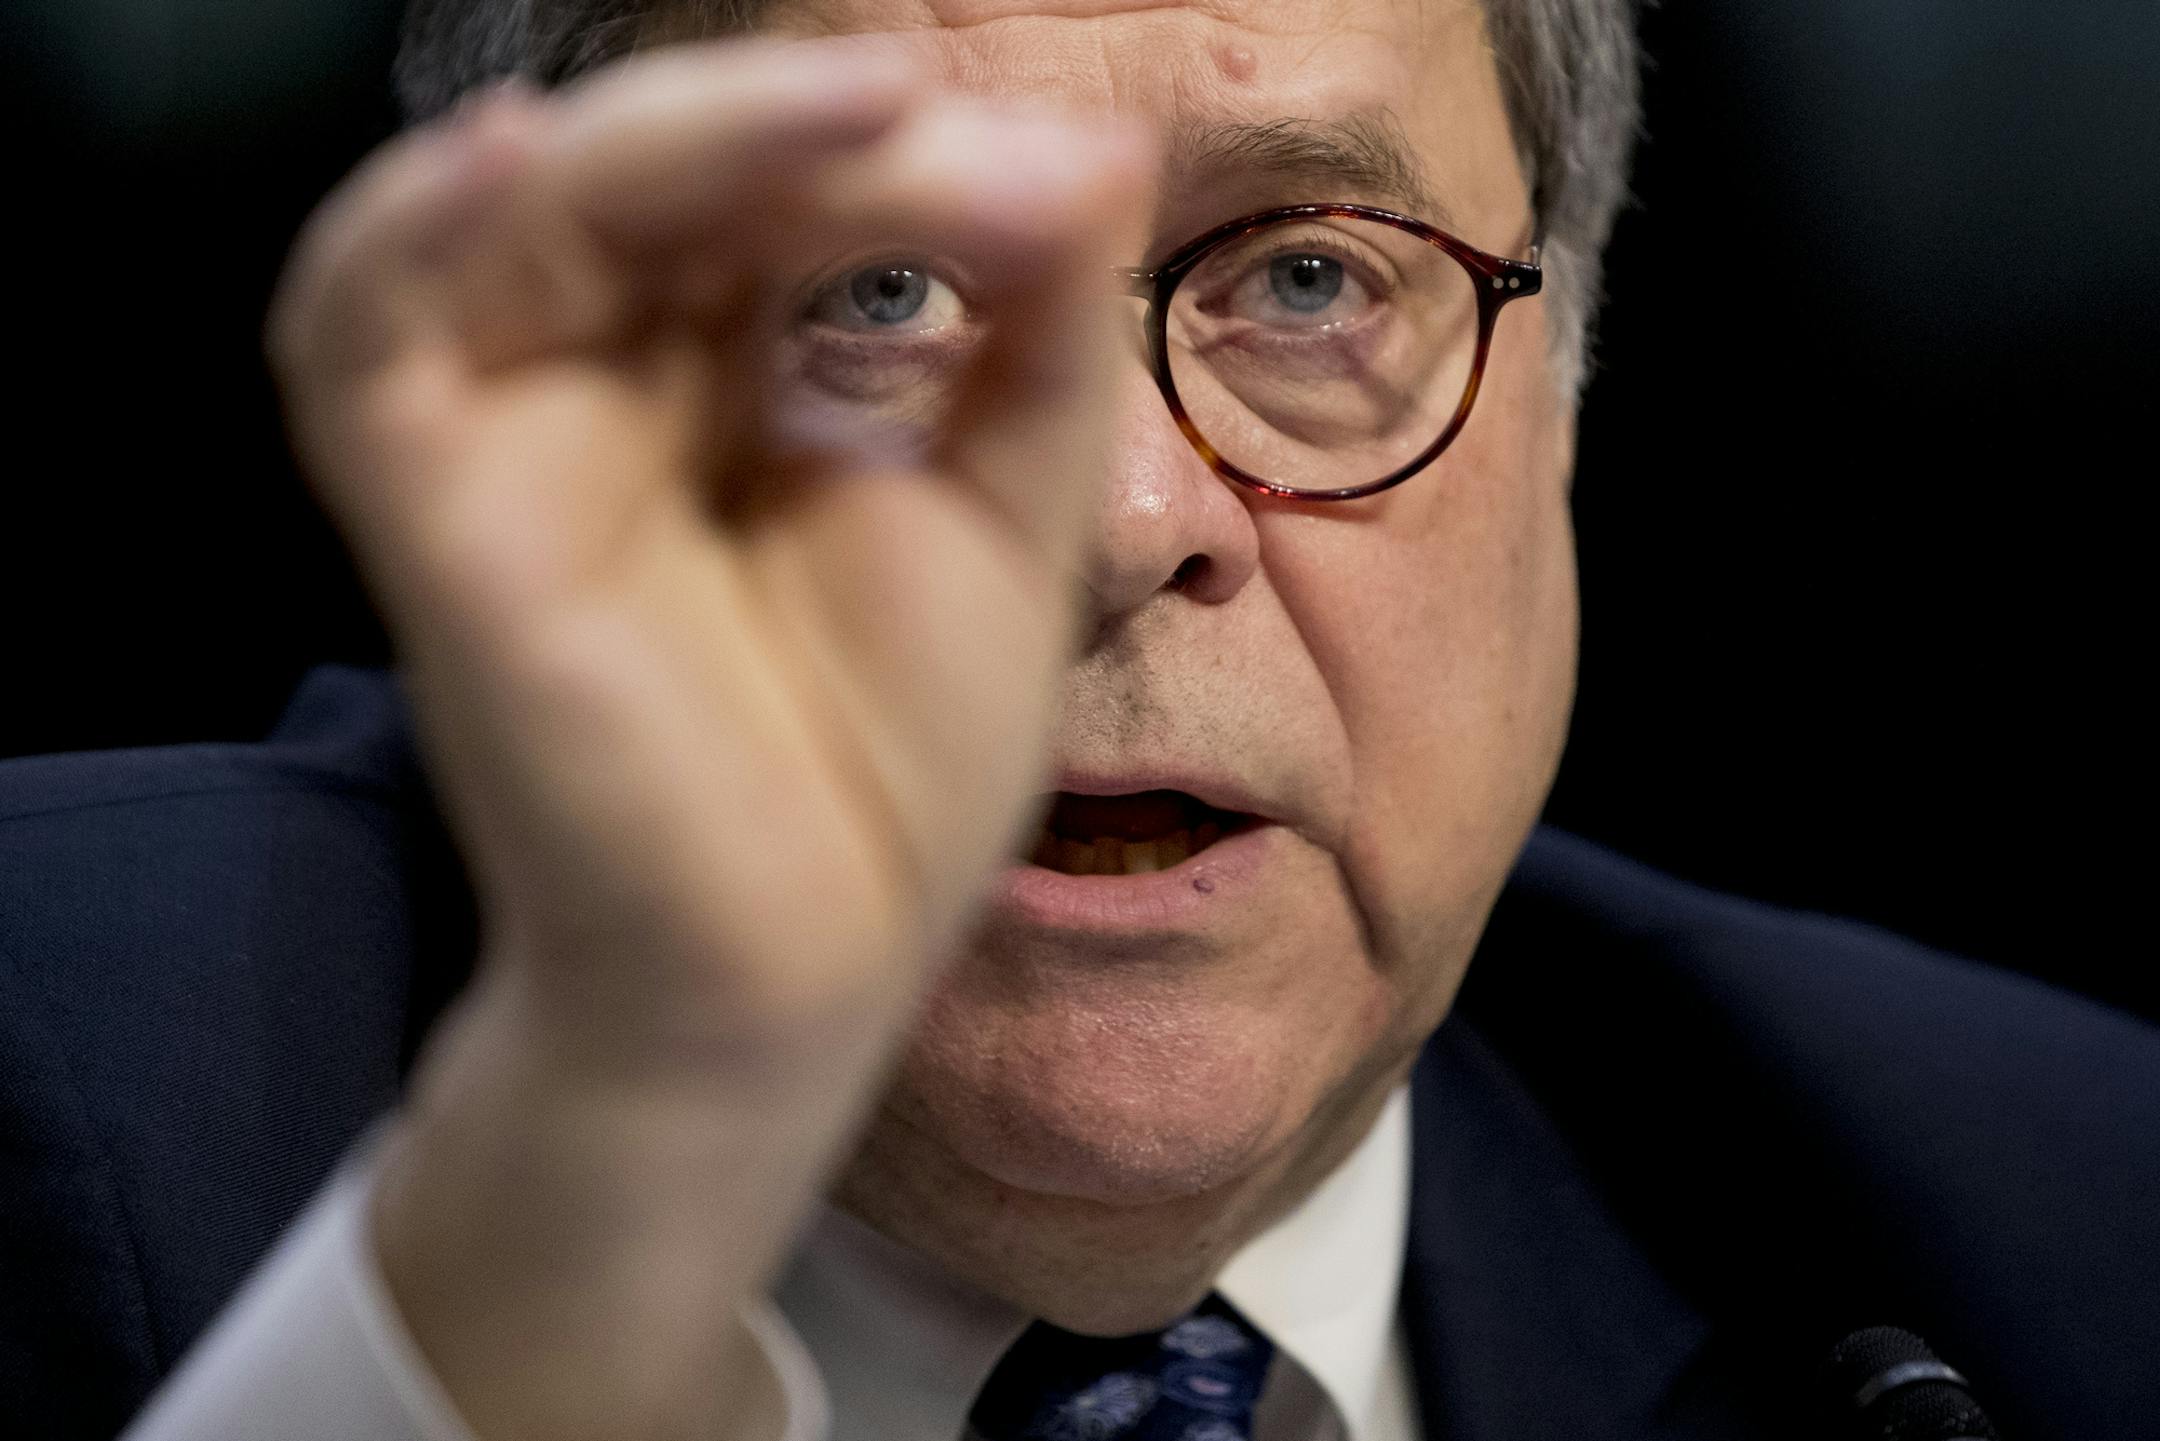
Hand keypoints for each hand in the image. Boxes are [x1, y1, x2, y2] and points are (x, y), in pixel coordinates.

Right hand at [268, 38, 1153, 1439]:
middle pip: (657, 169)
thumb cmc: (888, 768)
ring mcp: (511, 442)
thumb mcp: (1010, 513)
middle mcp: (602, 382)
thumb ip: (1037, 325)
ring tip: (852, 109)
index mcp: (727, 371)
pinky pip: (358, 331)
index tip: (1061, 187)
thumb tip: (1091, 144)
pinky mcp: (438, 518)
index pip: (775, 187)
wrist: (805, 974)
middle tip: (943, 123)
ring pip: (522, 206)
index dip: (892, 149)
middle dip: (806, 126)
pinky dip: (418, 224)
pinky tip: (526, 155)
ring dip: (674, 130)